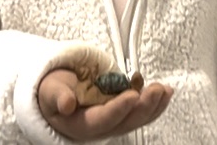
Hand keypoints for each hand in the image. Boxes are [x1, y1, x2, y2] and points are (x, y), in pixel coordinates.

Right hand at [38, 68, 173, 141]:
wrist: (58, 94)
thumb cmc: (55, 93)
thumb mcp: (50, 91)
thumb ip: (57, 96)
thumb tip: (66, 103)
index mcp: (81, 124)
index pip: (103, 120)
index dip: (118, 109)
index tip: (131, 95)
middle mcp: (101, 127)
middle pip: (126, 123)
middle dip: (144, 107)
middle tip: (156, 90)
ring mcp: (115, 121)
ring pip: (137, 119)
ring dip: (154, 106)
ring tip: (165, 90)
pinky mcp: (123, 112)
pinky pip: (141, 112)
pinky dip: (155, 103)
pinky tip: (165, 92)